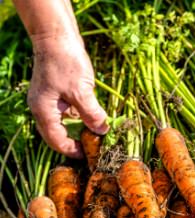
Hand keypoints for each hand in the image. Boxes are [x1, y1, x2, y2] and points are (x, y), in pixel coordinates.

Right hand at [28, 35, 107, 158]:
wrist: (57, 36)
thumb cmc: (66, 61)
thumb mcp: (81, 90)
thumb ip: (92, 113)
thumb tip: (102, 131)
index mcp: (44, 111)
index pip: (56, 141)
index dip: (72, 151)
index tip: (88, 156)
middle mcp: (44, 109)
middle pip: (58, 135)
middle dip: (75, 143)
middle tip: (93, 148)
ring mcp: (50, 102)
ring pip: (64, 125)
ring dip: (79, 131)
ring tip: (96, 136)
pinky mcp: (57, 95)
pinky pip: (69, 113)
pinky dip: (80, 119)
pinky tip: (93, 120)